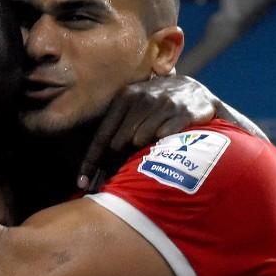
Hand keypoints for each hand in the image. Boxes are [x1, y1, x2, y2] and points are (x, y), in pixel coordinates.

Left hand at [76, 75, 215, 188]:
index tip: (81, 183)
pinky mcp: (185, 112)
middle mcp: (142, 98)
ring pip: (140, 141)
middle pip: (118, 142)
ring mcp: (164, 103)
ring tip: (151, 150)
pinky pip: (164, 137)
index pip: (102, 135)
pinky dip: (163, 144)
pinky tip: (168, 142)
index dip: (90, 161)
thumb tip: (95, 166)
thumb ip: (116, 129)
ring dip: (142, 152)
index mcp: (125, 97)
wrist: (194, 91)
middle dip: (118, 159)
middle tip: (125, 168)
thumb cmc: (157, 105)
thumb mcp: (134, 107)